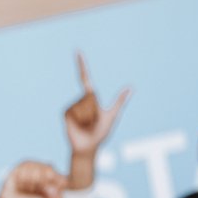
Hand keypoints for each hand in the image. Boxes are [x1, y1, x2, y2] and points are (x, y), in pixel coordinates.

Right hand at [63, 52, 130, 183]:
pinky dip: (82, 119)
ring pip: (84, 105)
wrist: (88, 147)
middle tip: (94, 121)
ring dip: (89, 116)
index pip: (85, 78)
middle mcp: (80, 99)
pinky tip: (80, 126)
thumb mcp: (112, 115)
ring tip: (88, 124)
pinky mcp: (66, 113)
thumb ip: (119, 101)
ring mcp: (72, 106)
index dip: (82, 65)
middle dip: (95, 110)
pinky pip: (76, 111)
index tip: (77, 51)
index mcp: (91, 97)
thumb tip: (130, 88)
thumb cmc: (101, 132)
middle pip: (90, 96)